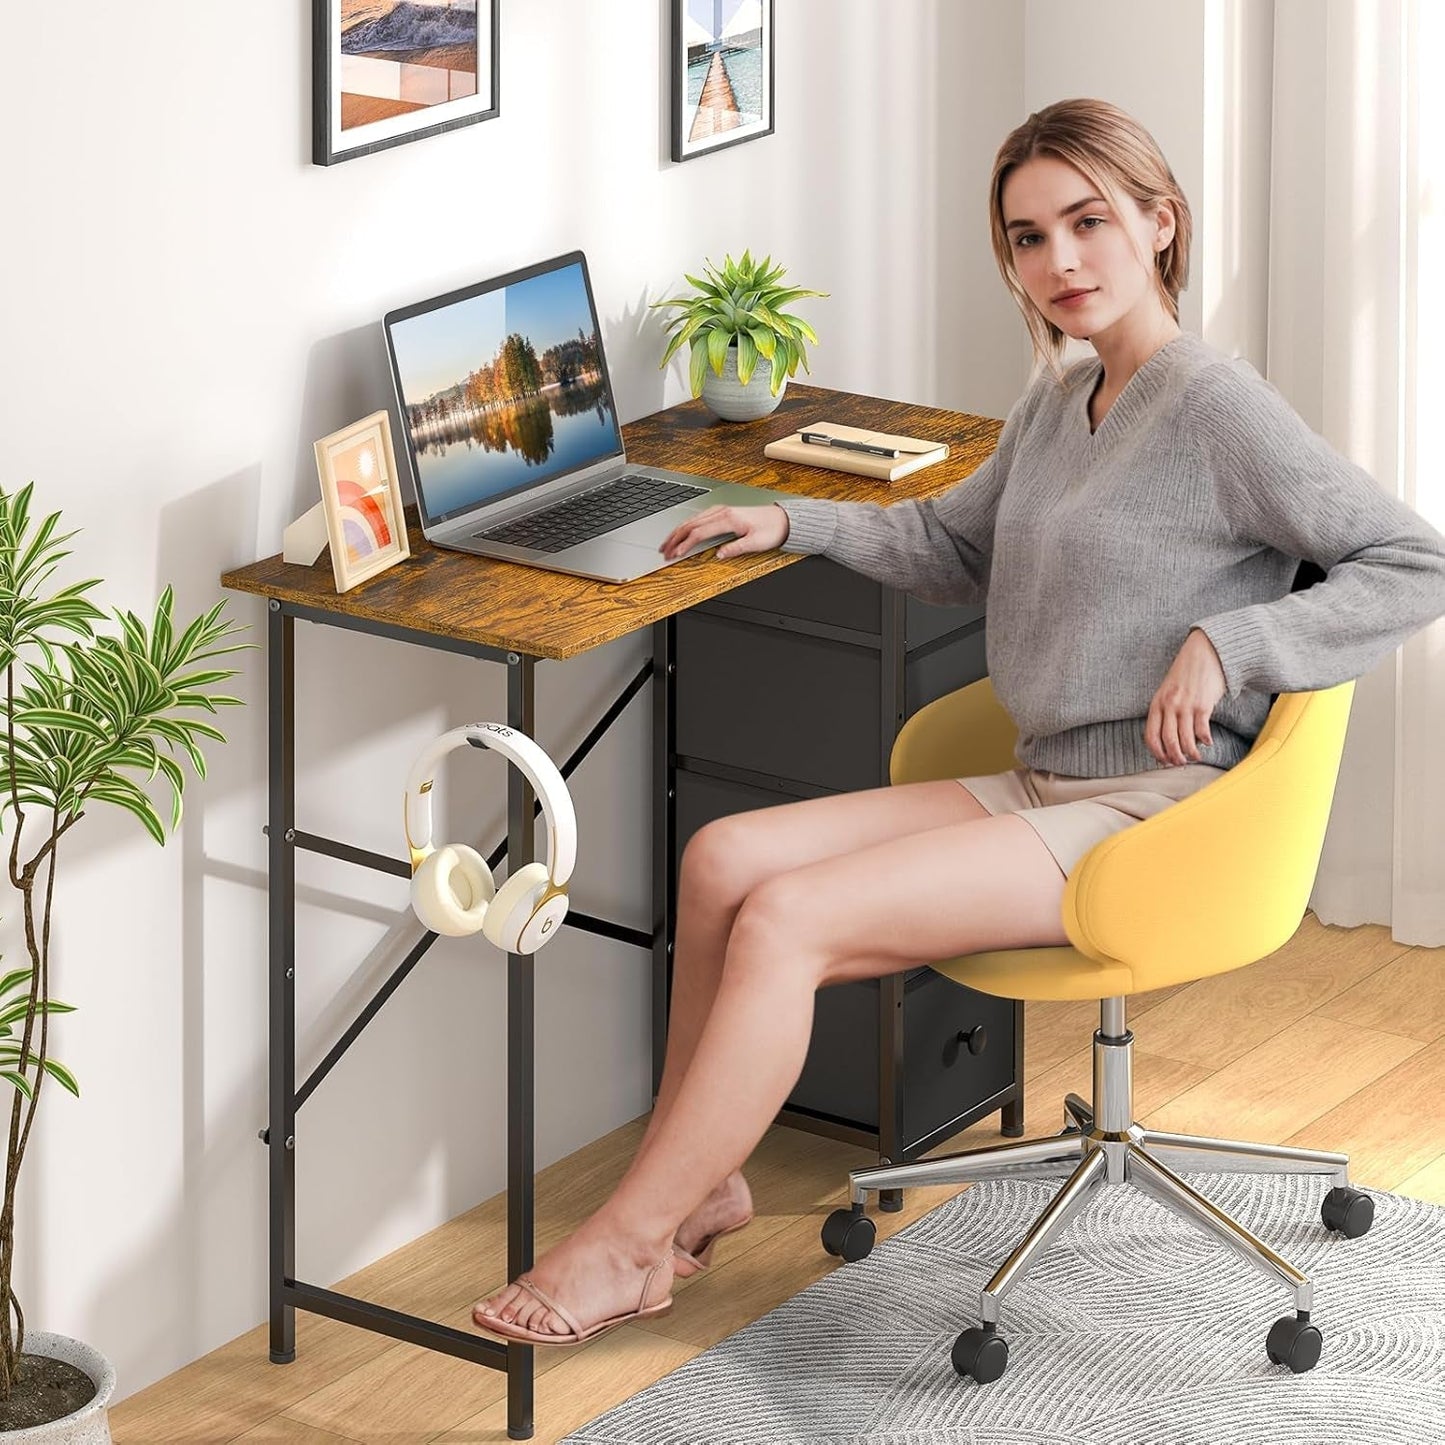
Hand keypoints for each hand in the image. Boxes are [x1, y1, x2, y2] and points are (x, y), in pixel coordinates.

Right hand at [659, 503, 789, 561]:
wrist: (782, 519)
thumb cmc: (771, 529)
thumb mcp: (756, 543)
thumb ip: (736, 548)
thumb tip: (719, 555)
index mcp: (728, 518)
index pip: (699, 532)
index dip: (685, 544)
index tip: (675, 554)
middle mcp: (721, 512)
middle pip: (690, 524)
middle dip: (674, 539)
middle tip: (663, 552)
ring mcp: (720, 511)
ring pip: (691, 520)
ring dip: (677, 532)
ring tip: (666, 544)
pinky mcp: (722, 513)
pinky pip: (698, 519)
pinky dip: (686, 527)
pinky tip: (681, 533)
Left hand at [1144, 628, 1226, 765]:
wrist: (1204, 653)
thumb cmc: (1186, 674)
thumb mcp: (1167, 691)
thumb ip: (1165, 711)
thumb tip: (1169, 736)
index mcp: (1157, 704)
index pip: (1150, 736)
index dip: (1156, 752)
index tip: (1163, 761)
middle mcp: (1169, 706)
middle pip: (1168, 741)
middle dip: (1174, 758)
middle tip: (1180, 763)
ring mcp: (1185, 705)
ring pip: (1185, 740)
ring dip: (1191, 753)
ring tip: (1196, 757)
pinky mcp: (1203, 704)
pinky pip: (1201, 730)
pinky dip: (1204, 740)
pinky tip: (1208, 742)